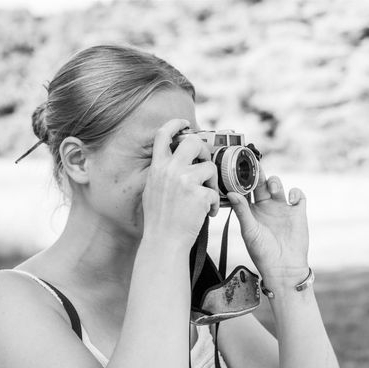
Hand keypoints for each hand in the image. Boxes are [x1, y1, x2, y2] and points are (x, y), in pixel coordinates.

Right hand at [142, 119, 219, 247]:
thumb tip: (175, 158)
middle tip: (205, 164)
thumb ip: (163, 172)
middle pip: (194, 142)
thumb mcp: (153, 190)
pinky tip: (206, 214)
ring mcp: (186, 181)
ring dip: (212, 183)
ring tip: (206, 199)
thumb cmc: (160, 220)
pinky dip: (213, 204)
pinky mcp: (200, 195)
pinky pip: (215, 192)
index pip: (163, 134)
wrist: (164, 242)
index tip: (185, 124)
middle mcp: (170, 170)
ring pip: (210, 167)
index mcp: (157, 167)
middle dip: (204, 151)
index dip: (175, 124)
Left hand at [227, 170, 308, 281]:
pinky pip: (298, 196)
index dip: (244, 180)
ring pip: (278, 186)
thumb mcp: (249, 230)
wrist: (284, 268)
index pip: (246, 190)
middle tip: (256, 170)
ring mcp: (282, 208)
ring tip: (273, 188)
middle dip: (259, 176)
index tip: (240, 171)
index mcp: (251, 211)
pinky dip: (296, 193)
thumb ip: (242, 211)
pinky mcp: (298, 212)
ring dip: (275, 182)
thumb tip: (231, 193)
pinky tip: (291, 200)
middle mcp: (266, 207)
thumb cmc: (262, 252)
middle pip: (262, 184)